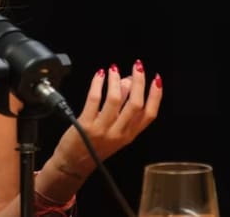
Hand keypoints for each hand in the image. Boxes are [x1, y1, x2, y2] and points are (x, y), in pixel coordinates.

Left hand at [51, 59, 162, 178]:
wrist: (73, 163)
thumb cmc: (94, 145)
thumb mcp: (114, 130)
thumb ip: (122, 107)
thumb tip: (128, 81)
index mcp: (129, 135)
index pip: (149, 115)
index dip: (156, 96)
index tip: (157, 79)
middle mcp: (119, 133)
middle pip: (135, 105)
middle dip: (138, 82)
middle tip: (137, 66)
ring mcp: (102, 129)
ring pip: (114, 100)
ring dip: (116, 80)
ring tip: (114, 68)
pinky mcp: (86, 125)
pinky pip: (94, 100)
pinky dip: (98, 84)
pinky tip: (99, 75)